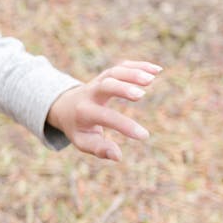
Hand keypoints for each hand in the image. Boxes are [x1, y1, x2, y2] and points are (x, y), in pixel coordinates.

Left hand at [47, 60, 161, 161]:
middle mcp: (91, 93)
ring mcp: (99, 81)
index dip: (124, 125)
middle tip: (141, 94)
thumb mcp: (82, 141)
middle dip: (121, 88)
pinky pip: (121, 66)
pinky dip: (138, 66)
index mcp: (84, 111)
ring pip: (114, 72)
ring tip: (152, 78)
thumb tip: (118, 156)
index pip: (105, 117)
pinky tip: (157, 70)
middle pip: (105, 85)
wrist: (65, 106)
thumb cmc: (78, 127)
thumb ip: (99, 149)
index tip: (144, 136)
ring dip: (132, 73)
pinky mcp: (107, 75)